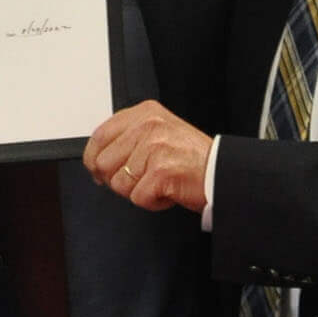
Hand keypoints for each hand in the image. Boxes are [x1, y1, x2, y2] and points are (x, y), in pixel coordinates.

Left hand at [84, 102, 212, 213]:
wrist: (222, 172)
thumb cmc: (192, 157)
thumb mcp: (159, 132)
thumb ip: (128, 138)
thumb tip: (96, 160)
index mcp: (144, 113)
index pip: (99, 136)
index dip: (95, 160)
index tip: (100, 171)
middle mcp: (148, 126)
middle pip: (103, 164)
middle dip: (119, 179)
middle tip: (142, 178)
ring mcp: (154, 148)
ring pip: (119, 184)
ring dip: (138, 191)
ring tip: (160, 181)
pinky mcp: (161, 172)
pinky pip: (138, 198)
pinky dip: (153, 202)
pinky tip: (168, 191)